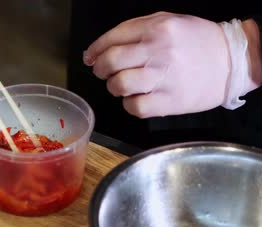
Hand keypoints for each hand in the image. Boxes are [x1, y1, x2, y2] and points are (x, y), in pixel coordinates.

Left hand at [83, 12, 232, 117]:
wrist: (233, 61)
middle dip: (100, 69)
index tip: (90, 58)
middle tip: (103, 72)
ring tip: (122, 85)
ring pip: (119, 85)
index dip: (95, 50)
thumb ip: (136, 29)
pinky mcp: (170, 101)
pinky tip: (137, 98)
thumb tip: (101, 48)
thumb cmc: (198, 42)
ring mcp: (164, 78)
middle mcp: (159, 51)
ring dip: (114, 87)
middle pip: (110, 62)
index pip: (112, 38)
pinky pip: (134, 107)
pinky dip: (130, 104)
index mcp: (158, 28)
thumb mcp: (170, 21)